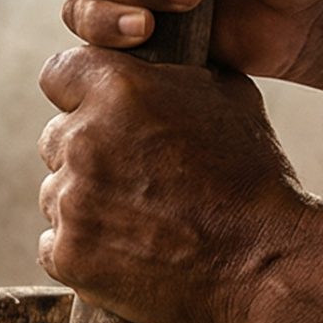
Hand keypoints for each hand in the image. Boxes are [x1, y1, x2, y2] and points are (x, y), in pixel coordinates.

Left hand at [36, 47, 318, 322]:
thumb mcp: (225, 95)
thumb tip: (143, 62)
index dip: (79, 94)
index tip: (96, 112)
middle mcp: (84, 140)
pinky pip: (55, 243)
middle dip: (86, 153)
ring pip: (56, 193)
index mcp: (117, 89)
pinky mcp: (68, 254)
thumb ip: (168, 71)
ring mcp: (72, 201)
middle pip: (55, 138)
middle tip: (134, 177)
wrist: (267, 260)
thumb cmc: (252, 175)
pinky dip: (82, 249)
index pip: (59, 75)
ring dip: (85, 203)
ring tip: (141, 218)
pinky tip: (126, 251)